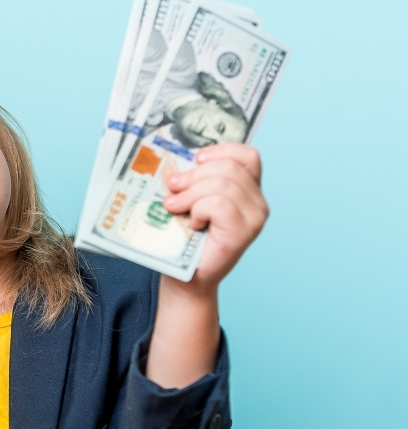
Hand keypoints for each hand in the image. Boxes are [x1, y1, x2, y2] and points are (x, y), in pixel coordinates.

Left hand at [163, 143, 268, 294]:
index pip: (247, 155)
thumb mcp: (191, 201)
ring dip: (190, 194)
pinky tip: (193, 223)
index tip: (196, 160)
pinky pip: (218, 205)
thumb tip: (177, 163)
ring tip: (175, 207)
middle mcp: (258, 202)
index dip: (220, 151)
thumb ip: (194, 180)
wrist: (187, 277)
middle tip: (172, 188)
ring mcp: (254, 218)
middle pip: (227, 168)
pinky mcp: (244, 232)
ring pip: (221, 185)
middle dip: (193, 175)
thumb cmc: (187, 238)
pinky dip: (198, 210)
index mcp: (248, 189)